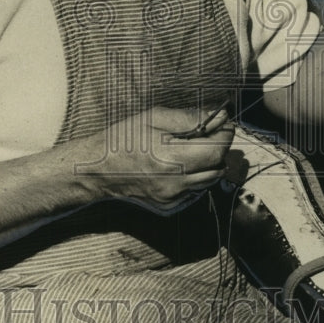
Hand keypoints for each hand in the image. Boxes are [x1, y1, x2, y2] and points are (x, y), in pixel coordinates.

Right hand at [81, 105, 233, 213]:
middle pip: (218, 166)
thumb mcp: (155, 117)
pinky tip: (179, 166)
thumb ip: (190, 117)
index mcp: (172, 158)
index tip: (222, 123)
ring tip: (191, 149)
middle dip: (218, 148)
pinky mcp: (170, 207)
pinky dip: (196, 177)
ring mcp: (174, 198)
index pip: (218, 149)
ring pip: (210, 180)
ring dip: (209, 163)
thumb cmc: (123, 138)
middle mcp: (176, 182)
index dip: (225, 133)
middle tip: (207, 134)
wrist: (98, 169)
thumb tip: (219, 116)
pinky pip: (196, 191)